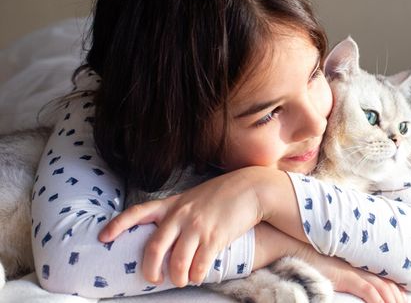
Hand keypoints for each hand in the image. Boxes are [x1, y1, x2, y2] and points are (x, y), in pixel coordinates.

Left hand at [98, 168, 263, 285]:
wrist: (250, 188)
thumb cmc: (221, 194)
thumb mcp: (193, 197)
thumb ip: (176, 213)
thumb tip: (165, 237)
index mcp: (172, 203)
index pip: (138, 212)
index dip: (117, 225)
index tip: (102, 238)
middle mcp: (180, 215)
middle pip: (155, 247)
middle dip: (150, 269)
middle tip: (154, 279)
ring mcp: (197, 226)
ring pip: (177, 262)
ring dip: (178, 277)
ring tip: (183, 279)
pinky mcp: (215, 237)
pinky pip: (199, 265)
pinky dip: (197, 275)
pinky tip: (199, 274)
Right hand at [298, 245, 406, 302]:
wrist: (297, 251)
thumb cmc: (311, 263)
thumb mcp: (332, 272)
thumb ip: (344, 279)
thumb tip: (347, 284)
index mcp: (359, 267)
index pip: (385, 279)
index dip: (397, 291)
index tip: (403, 300)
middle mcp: (360, 268)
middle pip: (388, 284)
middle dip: (399, 299)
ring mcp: (354, 272)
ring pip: (383, 289)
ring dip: (392, 302)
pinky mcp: (347, 277)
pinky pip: (368, 291)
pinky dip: (378, 302)